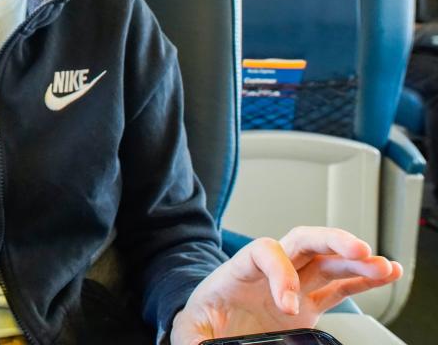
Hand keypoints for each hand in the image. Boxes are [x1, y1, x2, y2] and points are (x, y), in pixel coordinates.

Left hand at [170, 226, 401, 344]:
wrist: (209, 323)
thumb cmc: (201, 320)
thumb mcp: (190, 329)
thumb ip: (194, 338)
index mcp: (240, 270)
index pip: (264, 251)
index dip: (281, 274)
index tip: (289, 307)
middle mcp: (270, 272)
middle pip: (302, 241)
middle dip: (330, 240)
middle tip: (357, 249)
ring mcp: (292, 285)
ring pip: (326, 262)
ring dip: (355, 261)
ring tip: (383, 265)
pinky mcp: (308, 304)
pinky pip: (339, 287)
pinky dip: (363, 281)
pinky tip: (386, 275)